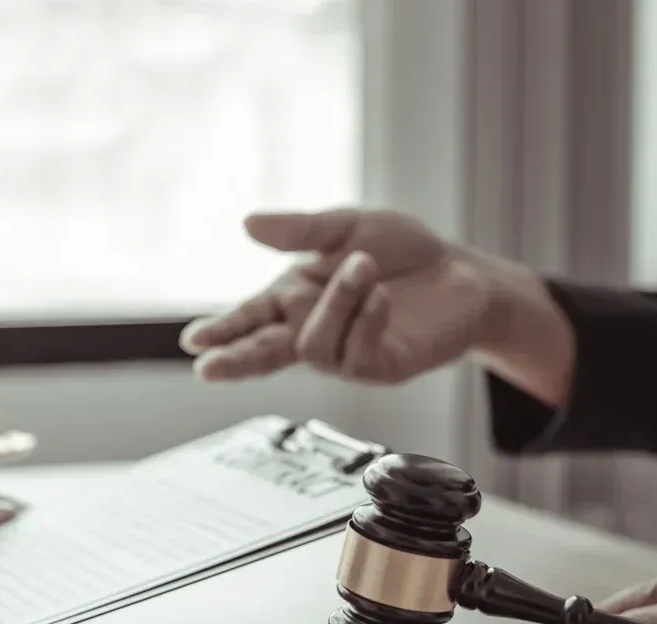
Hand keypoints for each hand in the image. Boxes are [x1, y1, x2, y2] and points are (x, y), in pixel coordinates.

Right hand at [179, 208, 489, 383]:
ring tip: (365, 267)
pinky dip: (366, 320)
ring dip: (337, 303)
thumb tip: (248, 223)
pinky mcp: (380, 367)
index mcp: (295, 297)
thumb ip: (301, 231)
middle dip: (236, 360)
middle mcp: (313, 329)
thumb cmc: (404, 252)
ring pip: (314, 347)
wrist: (463, 273)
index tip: (193, 341)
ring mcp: (346, 353)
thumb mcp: (349, 226)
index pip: (250, 319)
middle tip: (209, 368)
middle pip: (264, 353)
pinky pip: (357, 355)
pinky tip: (382, 297)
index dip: (223, 330)